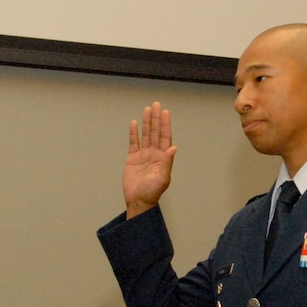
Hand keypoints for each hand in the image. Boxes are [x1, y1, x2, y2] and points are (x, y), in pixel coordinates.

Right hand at [123, 101, 176, 218]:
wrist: (138, 201)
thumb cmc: (152, 192)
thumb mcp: (162, 178)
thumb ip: (167, 162)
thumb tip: (173, 148)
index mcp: (163, 157)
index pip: (165, 137)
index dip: (165, 124)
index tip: (164, 112)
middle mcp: (154, 153)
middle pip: (155, 132)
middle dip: (156, 119)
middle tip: (155, 105)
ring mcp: (143, 155)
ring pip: (145, 134)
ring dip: (146, 122)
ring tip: (146, 110)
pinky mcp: (132, 159)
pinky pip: (133, 143)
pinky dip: (133, 133)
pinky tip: (133, 123)